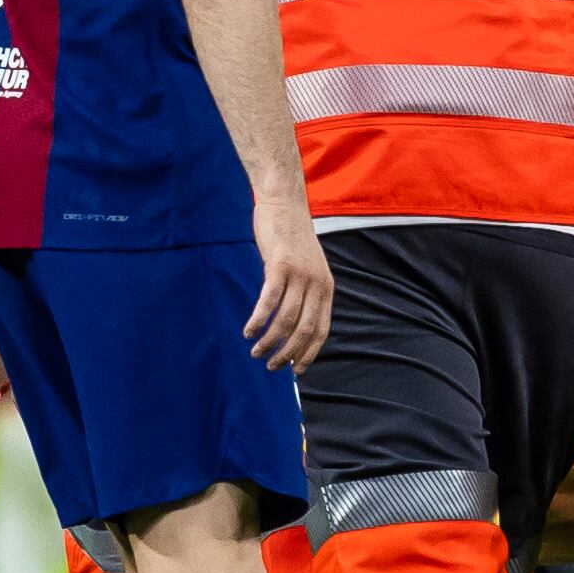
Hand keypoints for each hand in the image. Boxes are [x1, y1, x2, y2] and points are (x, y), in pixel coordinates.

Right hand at [240, 192, 332, 370]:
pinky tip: (248, 331)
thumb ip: (304, 291)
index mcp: (326, 287)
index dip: (309, 352)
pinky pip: (269, 300)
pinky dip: (258, 320)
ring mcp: (299, 274)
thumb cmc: (291, 238)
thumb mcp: (307, 267)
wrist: (284, 203)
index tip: (295, 369)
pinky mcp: (279, 265)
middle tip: (270, 366)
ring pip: (286, 319)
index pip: (321, 329)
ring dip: (269, 341)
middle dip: (287, 353)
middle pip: (304, 329)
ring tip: (255, 352)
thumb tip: (293, 323)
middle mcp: (317, 283)